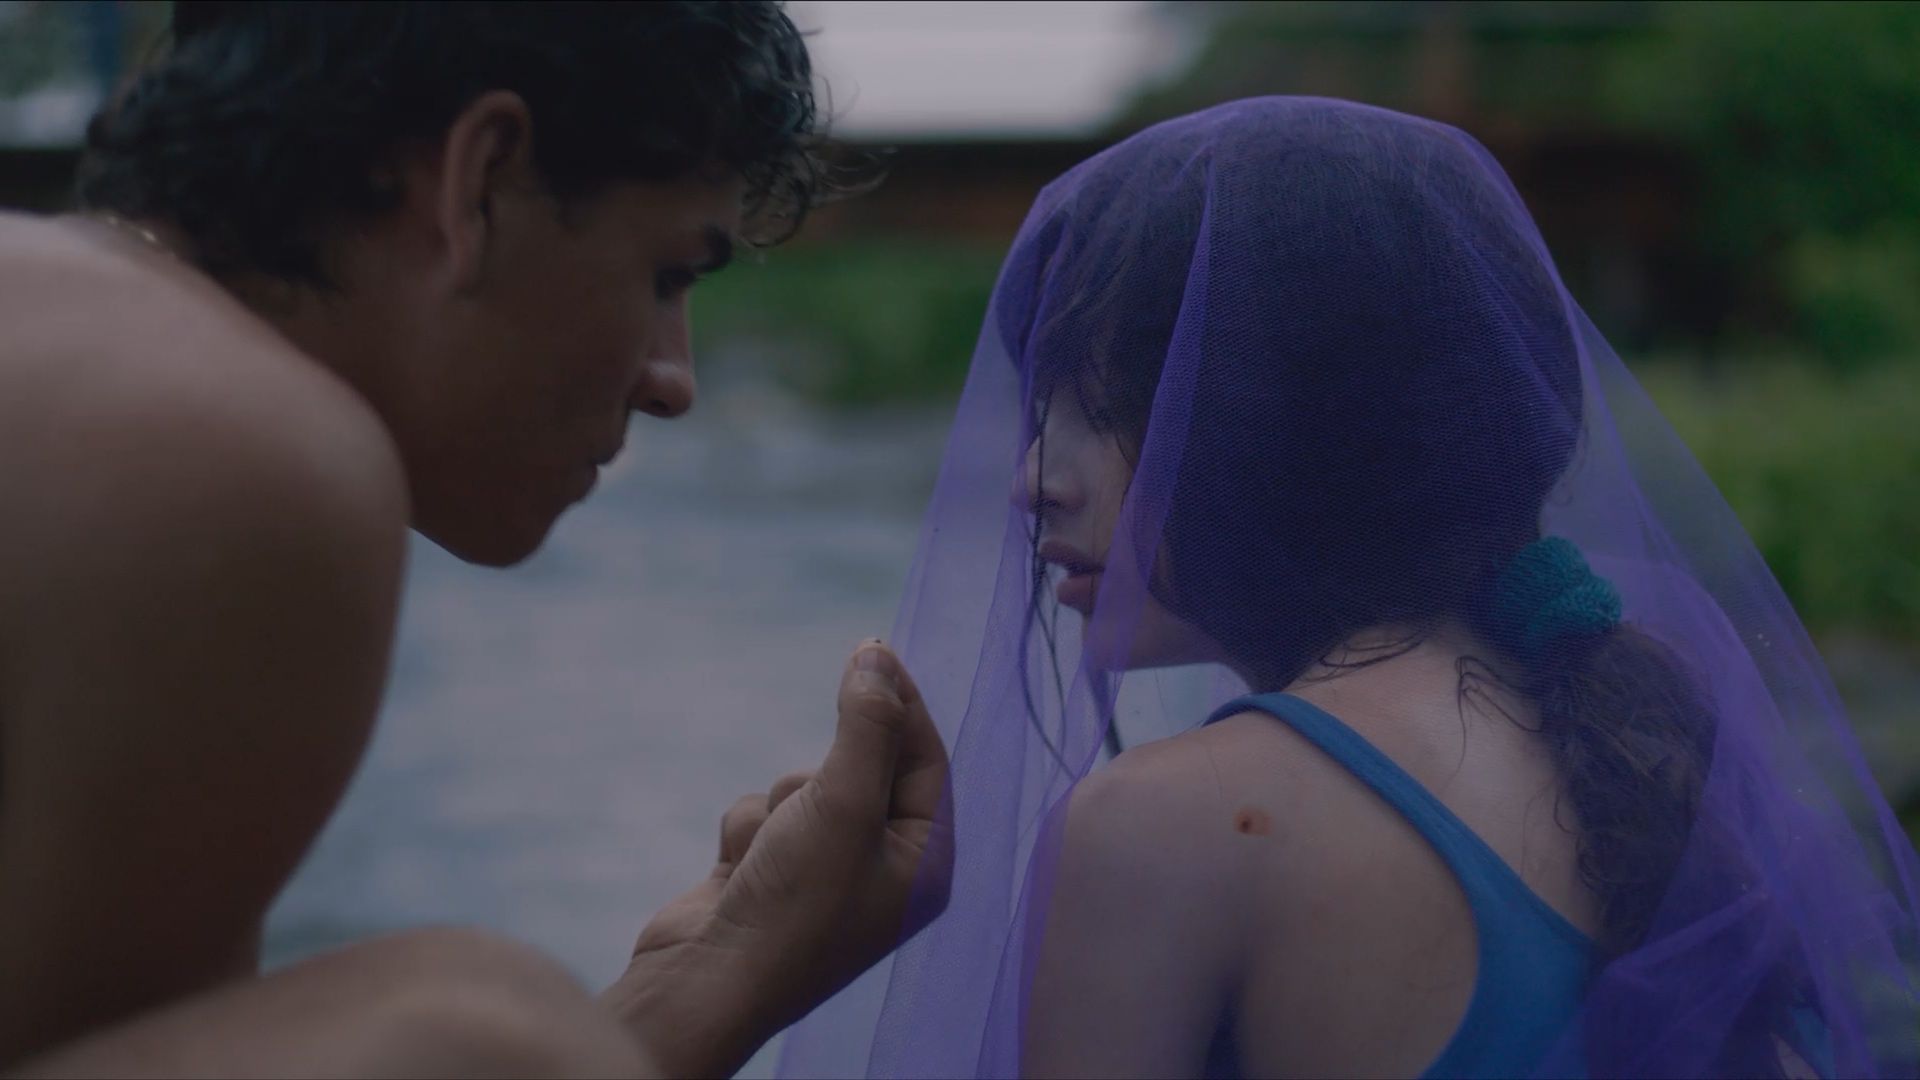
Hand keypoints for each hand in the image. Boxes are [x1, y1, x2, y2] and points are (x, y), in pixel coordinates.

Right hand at [603, 641, 950, 1077]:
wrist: (706, 984)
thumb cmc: (793, 903)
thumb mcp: (842, 802)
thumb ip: (865, 725)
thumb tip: (876, 655)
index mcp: (925, 863)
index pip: (927, 760)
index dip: (901, 701)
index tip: (872, 647)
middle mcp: (883, 869)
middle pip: (865, 767)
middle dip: (827, 772)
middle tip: (815, 788)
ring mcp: (823, 872)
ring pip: (805, 785)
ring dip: (780, 803)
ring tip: (771, 854)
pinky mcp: (769, 872)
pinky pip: (764, 812)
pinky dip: (746, 829)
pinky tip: (737, 873)